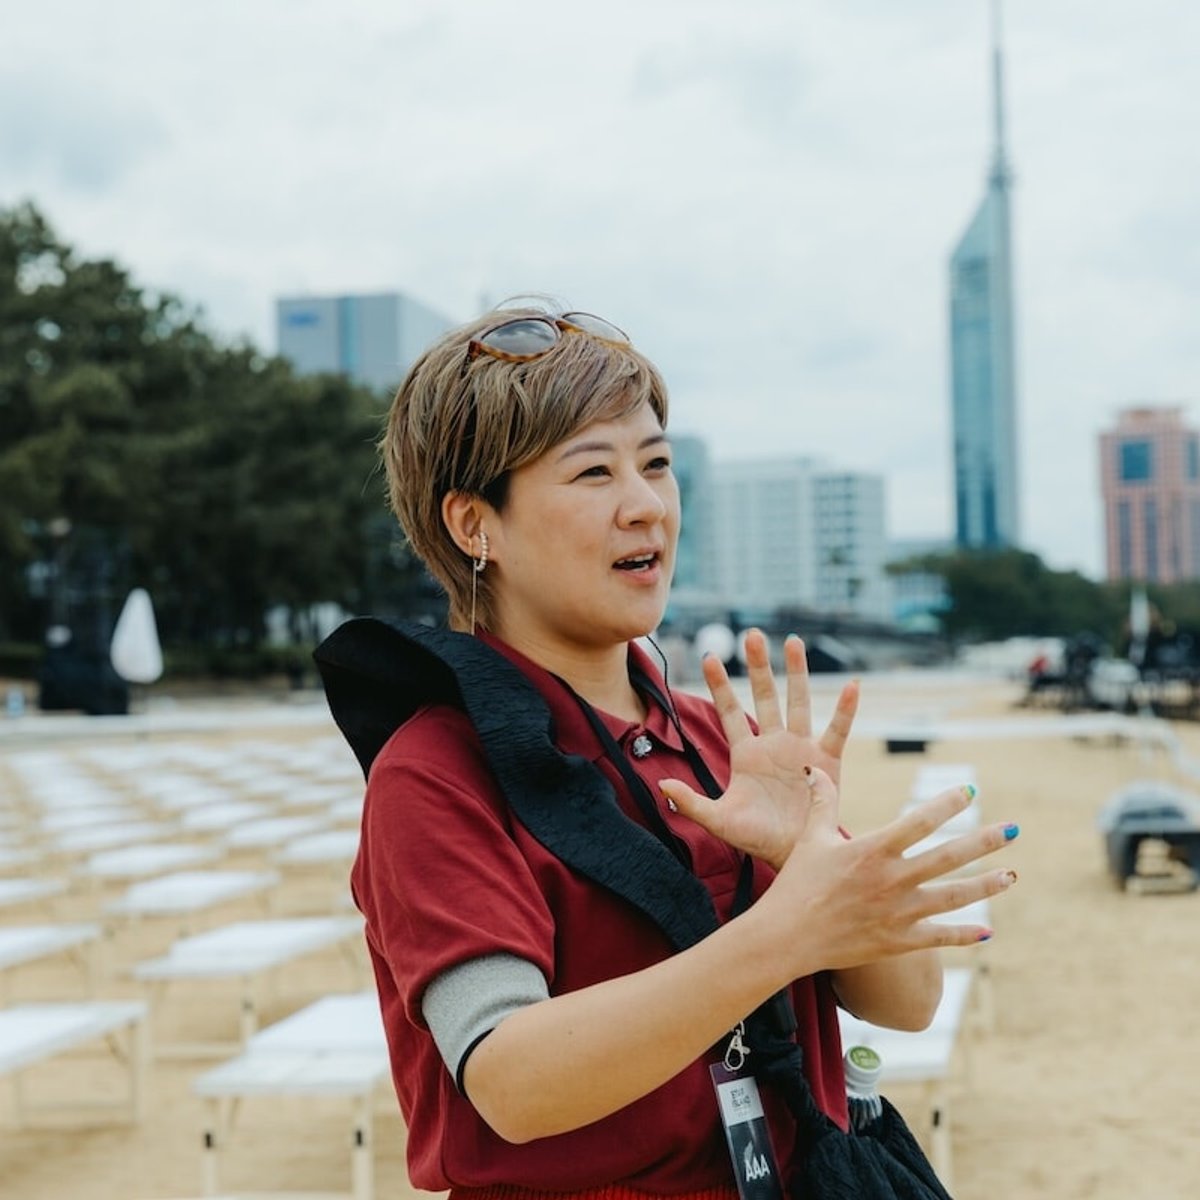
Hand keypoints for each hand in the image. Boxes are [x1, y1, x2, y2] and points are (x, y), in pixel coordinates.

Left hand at [660, 628, 857, 869]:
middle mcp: (774, 744)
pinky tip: (851, 685)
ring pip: (799, 703)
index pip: (730, 712)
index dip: (720, 686)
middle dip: (758, 667)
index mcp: (746, 754)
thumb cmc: (757, 839)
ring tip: (793, 641)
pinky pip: (838, 730)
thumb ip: (691, 803)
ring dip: (797, 673)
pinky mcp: (828, 761)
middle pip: (765, 696)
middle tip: (752, 635)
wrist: (796, 857)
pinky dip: (845, 709)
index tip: (708, 658)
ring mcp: (802, 750)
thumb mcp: (719, 820)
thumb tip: (661, 787)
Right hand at [767, 775, 1018, 970]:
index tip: (971, 792)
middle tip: (1012, 830)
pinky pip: (940, 937)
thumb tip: (814, 768)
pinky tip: (987, 931)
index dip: (948, 804)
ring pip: (953, 896)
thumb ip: (821, 802)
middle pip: (948, 857)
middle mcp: (892, 879)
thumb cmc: (797, 883)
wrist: (787, 937)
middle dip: (984, 842)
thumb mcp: (809, 837)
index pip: (920, 820)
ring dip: (986, 885)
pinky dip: (965, 934)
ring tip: (1011, 875)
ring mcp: (898, 913)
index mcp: (873, 850)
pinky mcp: (898, 942)